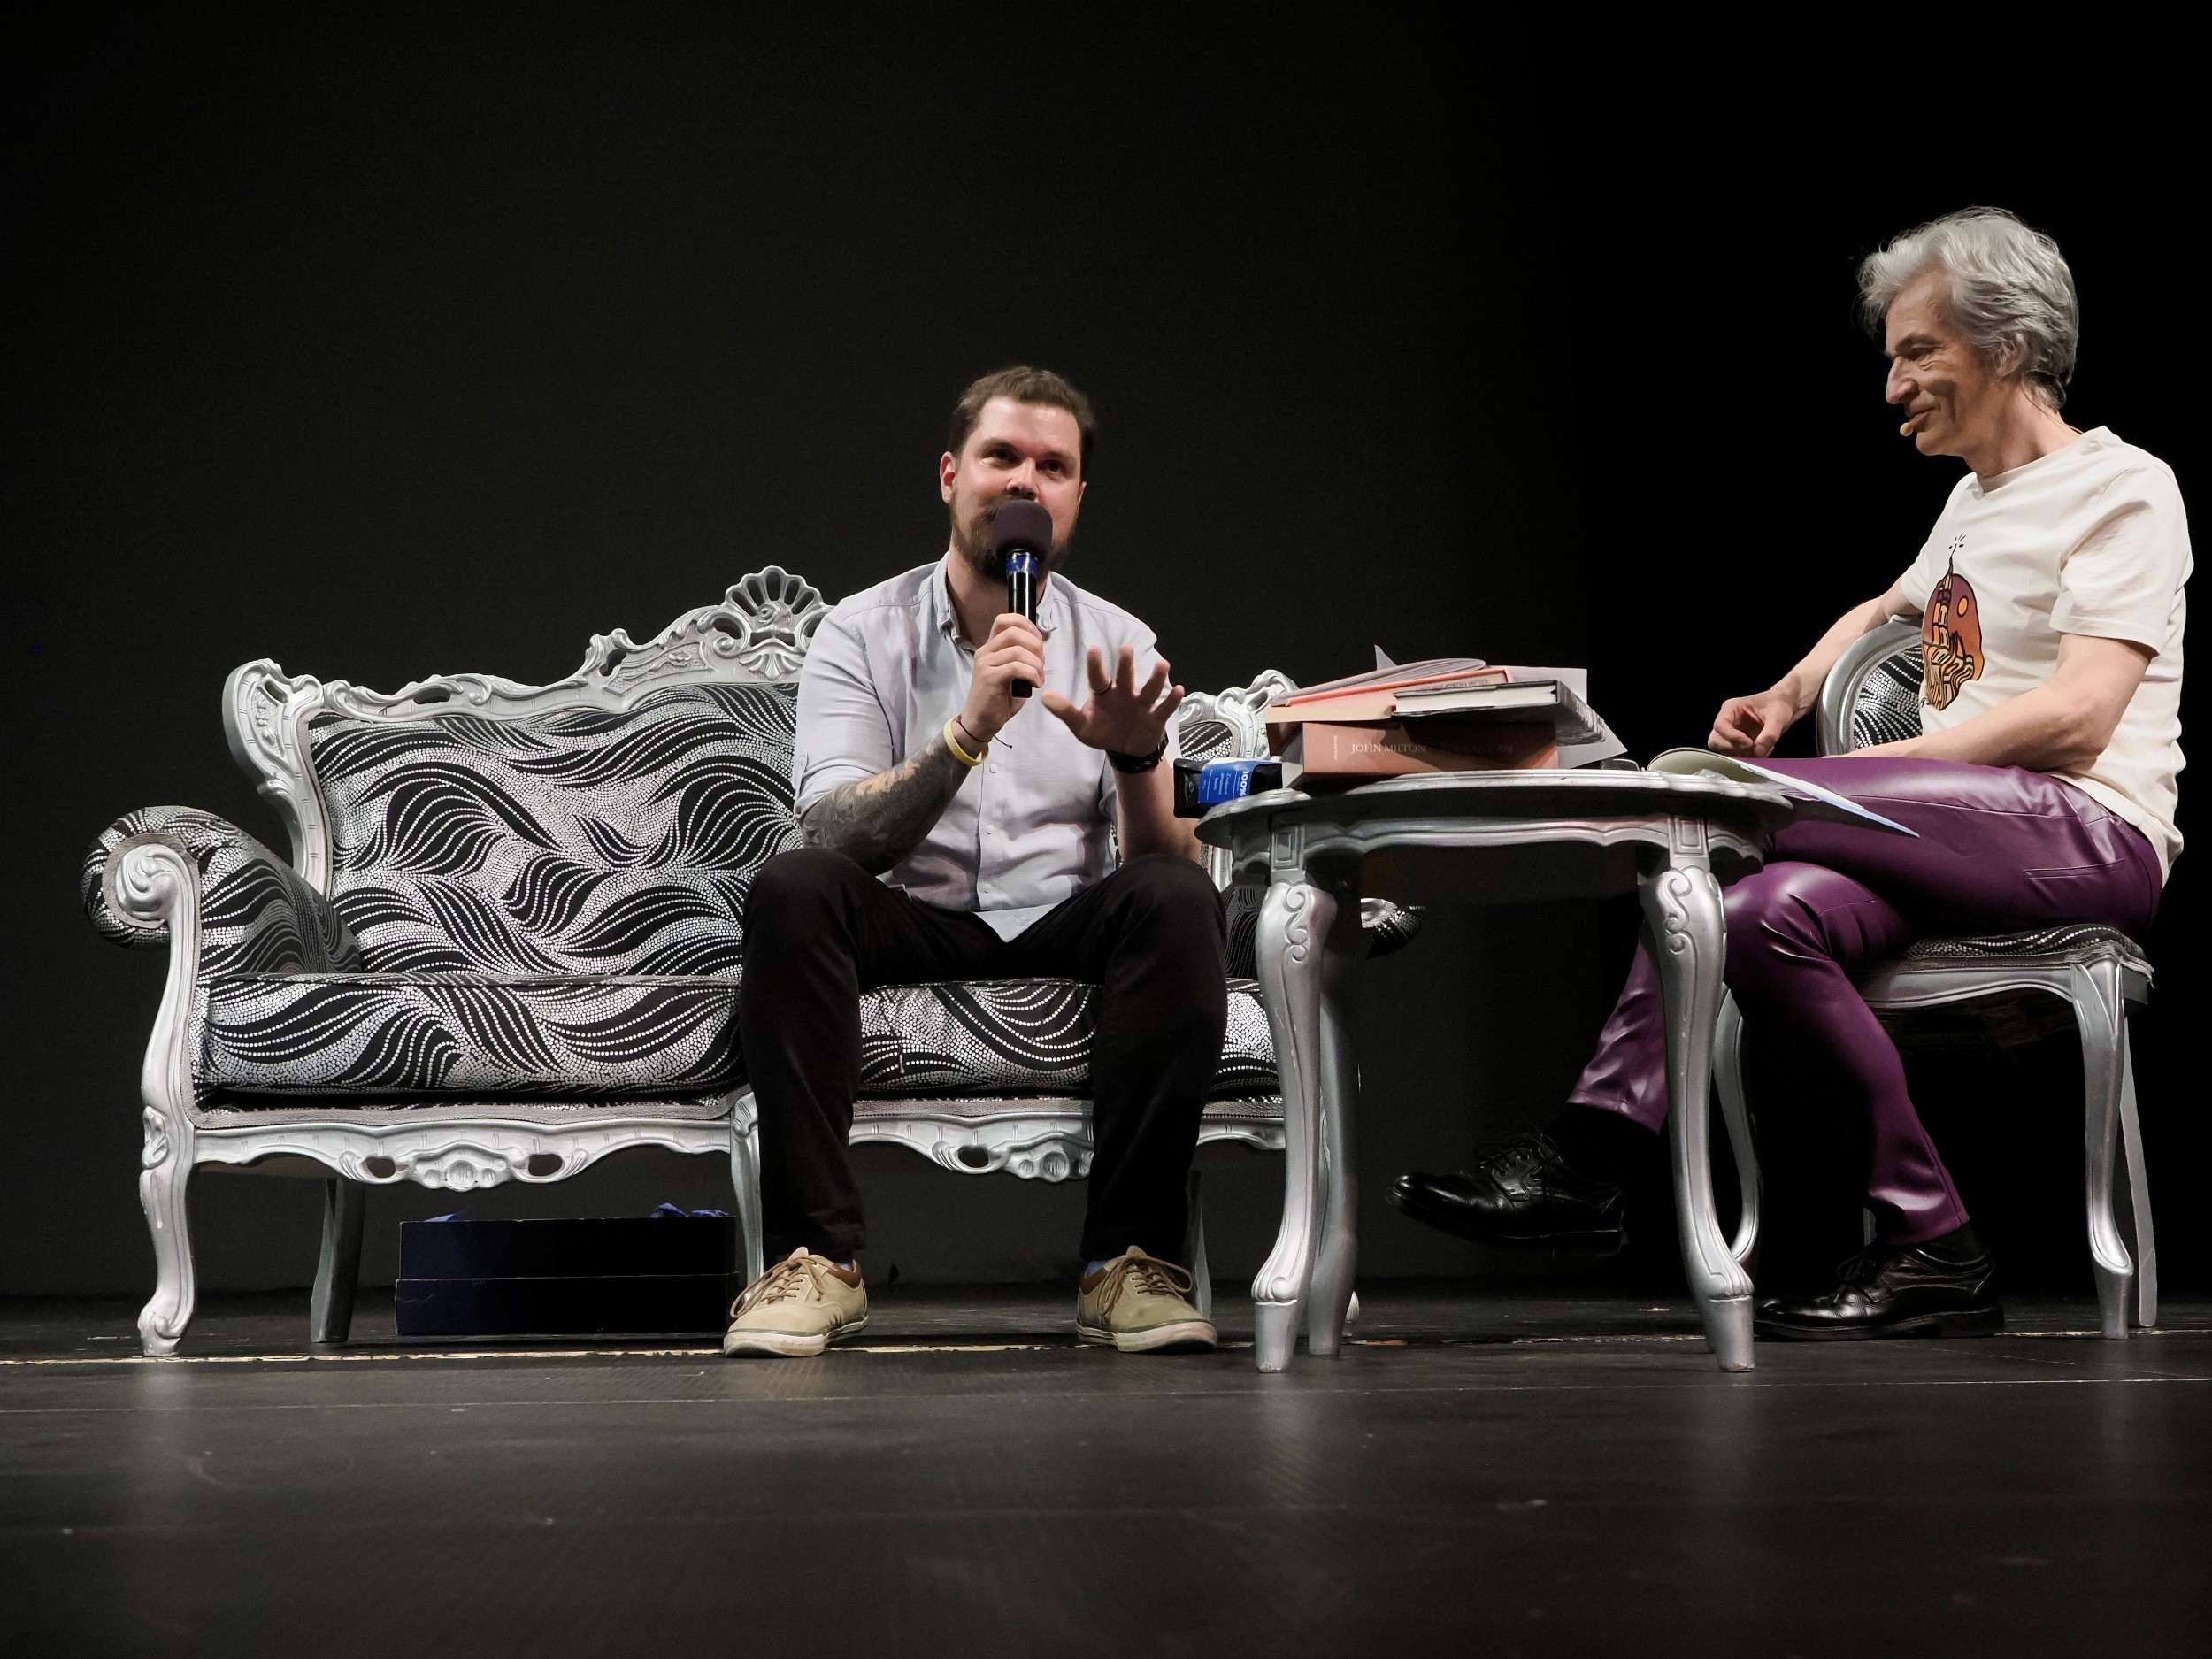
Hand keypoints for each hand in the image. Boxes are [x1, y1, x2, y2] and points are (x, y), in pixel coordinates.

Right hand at [960, 613, 1046, 743]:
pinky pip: (1016, 667)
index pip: (1004, 620)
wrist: (981, 722)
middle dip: (1035, 645)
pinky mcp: (989, 678)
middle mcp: (985, 651)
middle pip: (1014, 631)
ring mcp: (985, 663)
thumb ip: (1021, 657)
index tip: (1038, 641)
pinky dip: (1032, 674)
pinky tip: (1035, 685)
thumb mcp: (1012, 674)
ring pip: (1017, 650)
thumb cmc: (999, 700)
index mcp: (991, 647)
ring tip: (1039, 678)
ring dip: (1036, 664)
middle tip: (1041, 664)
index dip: (1026, 624)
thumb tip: (1038, 645)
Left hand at [1042, 644, 1185, 756]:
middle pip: (1125, 677)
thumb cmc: (1104, 731)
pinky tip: (1179, 690)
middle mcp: (1124, 694)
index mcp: (1104, 694)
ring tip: (1162, 664)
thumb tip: (1044, 697)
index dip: (1096, 665)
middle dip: (1126, 664)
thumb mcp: (1082, 726)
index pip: (1098, 678)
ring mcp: (1141, 705)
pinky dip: (1172, 700)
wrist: (1126, 749)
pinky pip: (1164, 708)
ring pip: (1149, 689)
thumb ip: (1065, 711)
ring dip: (1156, 677)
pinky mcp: (1155, 718)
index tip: (1093, 649)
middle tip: (1126, 648)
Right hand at [1708, 688, 1797, 756]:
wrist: (1783, 708)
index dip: (1731, 737)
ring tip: (1764, 747)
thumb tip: (1759, 751)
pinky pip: (1737, 756)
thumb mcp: (1777, 717)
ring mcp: (1730, 734)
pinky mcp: (1737, 744)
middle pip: (1715, 741)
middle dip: (1732, 748)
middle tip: (1751, 746)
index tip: (1749, 742)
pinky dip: (1751, 756)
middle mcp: (1727, 722)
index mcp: (1730, 709)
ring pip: (1726, 751)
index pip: (1720, 726)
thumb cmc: (1778, 706)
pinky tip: (1765, 748)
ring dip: (1744, 754)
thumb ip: (1770, 734)